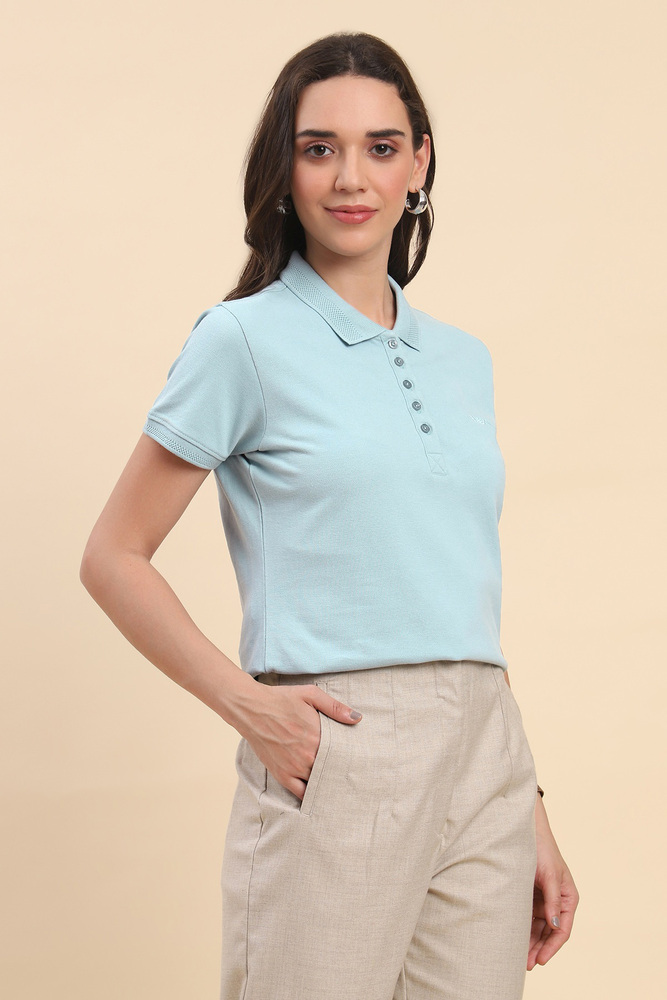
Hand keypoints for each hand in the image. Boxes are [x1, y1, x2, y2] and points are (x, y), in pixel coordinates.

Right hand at [240, 684, 362, 800]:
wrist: (251, 708)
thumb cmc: (281, 699)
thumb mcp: (310, 695)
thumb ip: (335, 707)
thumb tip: (357, 718)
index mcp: (318, 737)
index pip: (342, 754)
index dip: (349, 757)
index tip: (356, 758)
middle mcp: (308, 756)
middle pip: (332, 771)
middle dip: (339, 771)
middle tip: (349, 773)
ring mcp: (294, 768)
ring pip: (318, 783)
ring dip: (327, 783)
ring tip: (336, 783)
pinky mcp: (281, 775)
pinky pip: (300, 793)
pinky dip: (310, 795)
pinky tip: (317, 792)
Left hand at [529, 797, 579, 968]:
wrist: (525, 830)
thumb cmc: (541, 848)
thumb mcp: (548, 874)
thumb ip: (552, 899)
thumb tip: (555, 924)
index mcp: (568, 897)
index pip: (562, 929)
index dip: (552, 947)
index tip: (541, 960)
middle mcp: (557, 901)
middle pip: (549, 932)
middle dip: (539, 949)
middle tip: (526, 965)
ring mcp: (543, 900)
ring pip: (538, 928)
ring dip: (530, 942)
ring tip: (519, 958)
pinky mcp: (530, 896)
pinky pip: (527, 918)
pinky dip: (522, 929)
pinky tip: (514, 940)